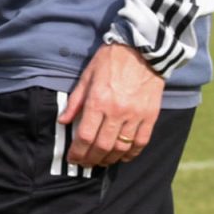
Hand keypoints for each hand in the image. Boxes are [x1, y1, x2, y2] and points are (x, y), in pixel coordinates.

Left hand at [58, 42, 164, 168]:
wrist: (142, 50)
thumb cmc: (110, 60)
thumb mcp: (87, 76)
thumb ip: (75, 101)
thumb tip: (63, 121)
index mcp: (98, 101)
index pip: (85, 136)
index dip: (77, 152)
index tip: (72, 158)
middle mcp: (117, 111)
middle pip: (102, 146)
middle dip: (91, 159)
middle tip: (85, 163)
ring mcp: (135, 115)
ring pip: (121, 148)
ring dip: (109, 159)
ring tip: (101, 161)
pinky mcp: (150, 116)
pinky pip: (141, 142)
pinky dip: (131, 154)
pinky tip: (123, 156)